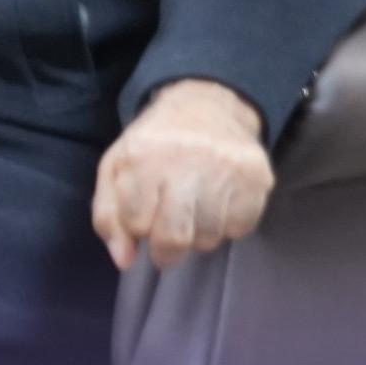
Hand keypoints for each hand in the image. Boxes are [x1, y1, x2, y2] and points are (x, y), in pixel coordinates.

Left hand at [90, 80, 275, 271]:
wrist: (207, 104)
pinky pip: (240, 228)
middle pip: (174, 238)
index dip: (137, 227)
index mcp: (141, 157)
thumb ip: (108, 216)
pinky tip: (220, 202)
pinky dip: (228, 224)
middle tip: (167, 240)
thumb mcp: (116, 169)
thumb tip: (124, 260)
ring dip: (198, 235)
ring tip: (194, 211)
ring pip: (209, 238)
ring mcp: (225, 168)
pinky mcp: (256, 176)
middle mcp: (184, 160)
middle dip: (166, 251)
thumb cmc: (154, 145)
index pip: (136, 223)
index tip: (143, 217)